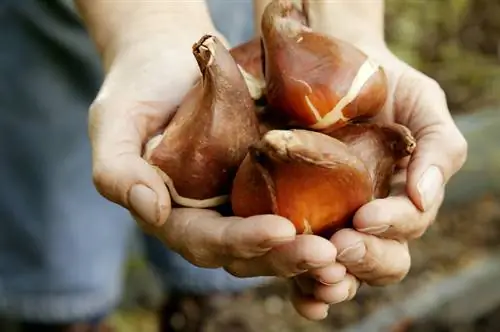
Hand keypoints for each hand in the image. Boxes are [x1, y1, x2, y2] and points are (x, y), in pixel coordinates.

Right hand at [88, 35, 336, 278]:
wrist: (174, 60)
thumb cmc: (139, 89)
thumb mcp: (114, 122)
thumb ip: (117, 170)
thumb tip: (149, 210)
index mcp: (175, 216)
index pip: (206, 240)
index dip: (240, 241)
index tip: (279, 230)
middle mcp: (212, 218)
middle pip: (250, 252)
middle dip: (287, 257)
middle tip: (328, 255)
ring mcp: (244, 203)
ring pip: (280, 241)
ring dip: (313, 251)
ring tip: (347, 251)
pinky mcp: (271, 184)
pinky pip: (299, 211)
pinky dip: (324, 226)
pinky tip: (354, 227)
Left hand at [290, 45, 467, 318]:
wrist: (332, 66)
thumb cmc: (385, 85)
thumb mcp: (422, 105)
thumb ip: (438, 147)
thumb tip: (425, 198)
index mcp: (404, 198)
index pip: (407, 226)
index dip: (392, 226)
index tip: (365, 217)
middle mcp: (371, 219)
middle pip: (380, 261)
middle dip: (364, 259)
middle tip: (340, 247)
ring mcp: (334, 222)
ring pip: (343, 271)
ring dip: (332, 280)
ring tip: (315, 274)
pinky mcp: (296, 219)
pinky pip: (301, 261)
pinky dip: (302, 285)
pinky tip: (295, 289)